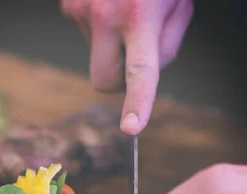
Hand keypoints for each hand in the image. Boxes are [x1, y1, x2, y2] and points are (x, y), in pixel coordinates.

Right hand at [61, 0, 192, 134]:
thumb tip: (145, 69)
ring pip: (97, 56)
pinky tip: (112, 2)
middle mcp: (103, 16)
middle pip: (105, 82)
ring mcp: (80, 11)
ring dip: (114, 45)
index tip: (131, 129)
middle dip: (120, 82)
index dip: (137, 103)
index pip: (140, 71)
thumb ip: (166, 40)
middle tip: (137, 56)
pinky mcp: (68, 5)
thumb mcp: (178, 1)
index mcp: (139, 15)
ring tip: (128, 9)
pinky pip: (87, 34)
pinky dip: (102, 27)